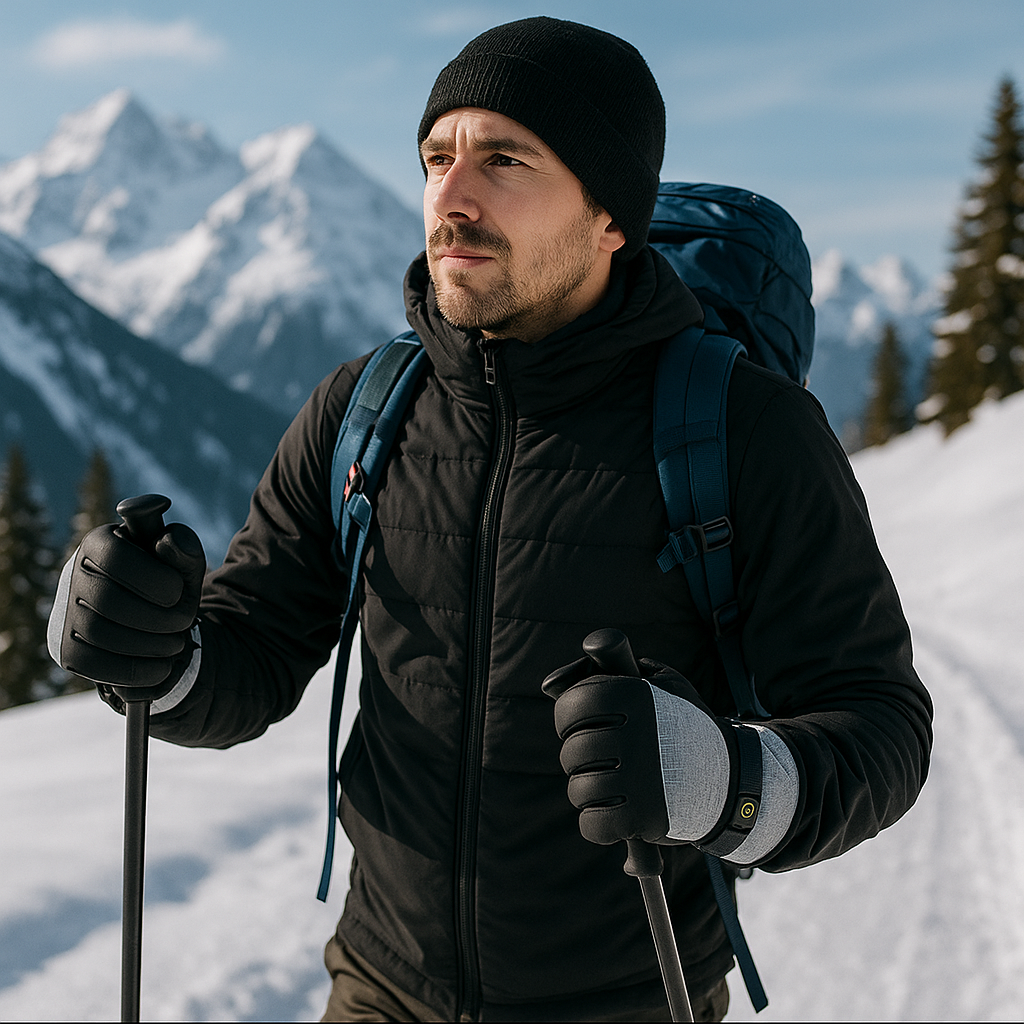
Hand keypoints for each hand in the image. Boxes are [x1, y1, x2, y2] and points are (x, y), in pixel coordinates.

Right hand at [48, 521, 205, 699]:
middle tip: (184, 622)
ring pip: (99, 633)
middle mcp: (74, 576)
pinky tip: (161, 668)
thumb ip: (184, 550)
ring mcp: (65, 615)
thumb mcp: (184, 565)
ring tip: (176, 643)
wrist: (155, 622)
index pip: (115, 557)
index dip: (153, 579)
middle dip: (157, 617)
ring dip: (149, 644)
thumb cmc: (168, 584)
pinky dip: (134, 671)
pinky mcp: (68, 651)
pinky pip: (92, 666)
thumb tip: (168, 542)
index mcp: (100, 543)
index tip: (177, 592)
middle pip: (107, 600)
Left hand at [542, 655, 738, 847]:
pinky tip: (616, 814)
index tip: (580, 726)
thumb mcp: (660, 683)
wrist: (732, 778)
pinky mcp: (643, 817)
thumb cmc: (684, 726)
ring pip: (578, 790)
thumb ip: (610, 671)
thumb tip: (553, 684)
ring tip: (613, 786)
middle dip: (579, 759)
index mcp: (634, 696)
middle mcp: (635, 733)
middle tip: (603, 760)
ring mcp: (639, 777)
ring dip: (590, 793)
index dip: (568, 718)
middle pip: (571, 751)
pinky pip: (592, 824)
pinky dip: (598, 825)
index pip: (571, 705)